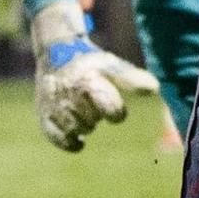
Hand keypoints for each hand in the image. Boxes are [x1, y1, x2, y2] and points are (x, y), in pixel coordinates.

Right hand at [28, 0, 157, 152]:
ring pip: (76, 130)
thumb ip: (131, 78)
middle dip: (96, 114)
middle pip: (92, 121)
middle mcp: (69, 94)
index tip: (115, 109)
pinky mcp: (44, 115)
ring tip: (82, 110)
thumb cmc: (90, 63)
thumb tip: (155, 89)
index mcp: (88, 81)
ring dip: (84, 126)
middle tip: (92, 100)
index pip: (109, 108)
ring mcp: (54, 106)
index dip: (116, 112)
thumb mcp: (111, 65)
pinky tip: (79, 142)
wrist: (55, 54)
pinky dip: (69, 143)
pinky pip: (57, 138)